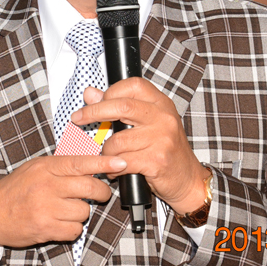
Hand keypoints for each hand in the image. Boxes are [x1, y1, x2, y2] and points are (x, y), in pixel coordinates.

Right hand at [0, 154, 124, 250]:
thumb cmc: (14, 190)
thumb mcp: (34, 168)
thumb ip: (60, 165)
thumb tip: (90, 161)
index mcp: (45, 167)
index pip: (80, 161)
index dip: (103, 162)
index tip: (120, 162)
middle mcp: (46, 186)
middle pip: (89, 187)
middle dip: (101, 192)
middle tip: (100, 193)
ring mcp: (46, 208)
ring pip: (84, 211)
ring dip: (82, 212)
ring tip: (68, 210)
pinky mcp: (45, 229)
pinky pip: (75, 230)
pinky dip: (73, 228)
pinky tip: (60, 222)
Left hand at [71, 78, 209, 213]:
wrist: (188, 180)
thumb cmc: (166, 151)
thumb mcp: (147, 124)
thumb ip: (120, 107)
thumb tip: (90, 93)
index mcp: (161, 104)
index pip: (133, 85)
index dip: (110, 91)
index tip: (94, 101)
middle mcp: (163, 117)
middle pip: (122, 106)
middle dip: (94, 112)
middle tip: (78, 118)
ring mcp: (161, 138)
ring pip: (117, 140)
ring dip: (105, 151)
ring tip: (108, 157)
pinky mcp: (157, 160)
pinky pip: (122, 162)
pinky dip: (113, 168)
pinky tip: (116, 171)